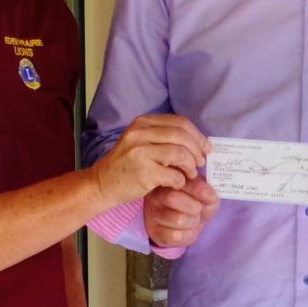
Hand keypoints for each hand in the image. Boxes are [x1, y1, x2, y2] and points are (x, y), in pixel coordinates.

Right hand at [92, 114, 210, 205]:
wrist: (101, 184)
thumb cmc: (127, 164)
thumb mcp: (141, 141)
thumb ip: (164, 136)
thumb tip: (198, 141)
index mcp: (143, 122)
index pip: (180, 122)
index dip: (197, 135)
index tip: (206, 147)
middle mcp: (141, 133)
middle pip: (182, 135)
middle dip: (197, 149)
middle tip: (201, 162)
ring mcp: (140, 152)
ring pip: (180, 153)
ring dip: (190, 166)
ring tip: (190, 174)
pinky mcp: (143, 172)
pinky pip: (173, 174)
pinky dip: (180, 180)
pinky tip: (178, 183)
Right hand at [145, 177, 219, 247]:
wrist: (184, 221)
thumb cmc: (193, 201)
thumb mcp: (203, 192)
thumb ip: (206, 192)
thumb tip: (210, 197)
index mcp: (169, 180)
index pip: (181, 181)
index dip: (199, 190)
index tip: (211, 197)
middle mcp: (156, 195)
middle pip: (172, 198)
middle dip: (194, 206)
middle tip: (199, 209)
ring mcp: (153, 214)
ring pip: (177, 219)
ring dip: (193, 221)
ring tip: (195, 220)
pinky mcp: (155, 232)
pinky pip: (175, 236)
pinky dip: (189, 234)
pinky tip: (189, 229)